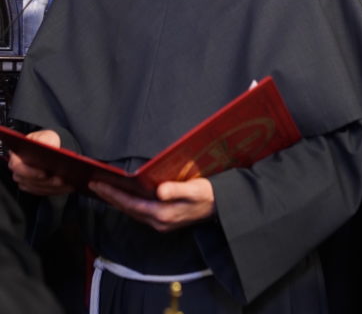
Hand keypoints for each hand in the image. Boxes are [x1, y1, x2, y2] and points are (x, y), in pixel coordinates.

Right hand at [8, 129, 73, 195]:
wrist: (51, 147)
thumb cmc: (46, 140)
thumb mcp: (47, 136)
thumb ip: (46, 140)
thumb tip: (48, 147)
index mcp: (16, 156)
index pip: (17, 166)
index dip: (30, 172)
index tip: (45, 173)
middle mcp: (19, 171)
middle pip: (29, 181)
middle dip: (46, 182)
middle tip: (61, 179)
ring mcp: (26, 181)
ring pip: (38, 188)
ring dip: (53, 188)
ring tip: (68, 183)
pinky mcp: (35, 188)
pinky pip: (45, 192)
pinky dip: (57, 190)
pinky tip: (68, 186)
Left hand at [89, 177, 215, 231]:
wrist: (220, 206)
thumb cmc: (207, 194)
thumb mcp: (195, 189)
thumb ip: (176, 190)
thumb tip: (159, 191)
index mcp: (163, 213)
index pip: (131, 203)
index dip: (113, 194)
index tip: (97, 184)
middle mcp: (158, 221)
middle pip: (128, 209)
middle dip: (109, 197)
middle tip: (93, 185)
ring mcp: (160, 223)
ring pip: (132, 212)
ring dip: (117, 201)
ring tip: (104, 189)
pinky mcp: (163, 221)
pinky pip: (139, 212)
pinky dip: (127, 204)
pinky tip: (124, 196)